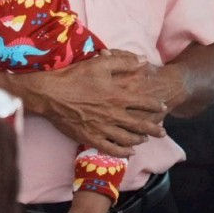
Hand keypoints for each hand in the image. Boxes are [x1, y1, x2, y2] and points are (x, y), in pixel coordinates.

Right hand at [15, 49, 167, 155]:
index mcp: (117, 97)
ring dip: (139, 139)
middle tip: (163, 131)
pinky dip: (121, 151)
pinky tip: (128, 152)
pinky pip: (109, 148)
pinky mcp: (89, 137)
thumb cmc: (75, 77)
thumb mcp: (100, 64)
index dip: (155, 106)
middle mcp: (112, 115)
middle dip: (153, 128)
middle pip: (139, 124)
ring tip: (146, 140)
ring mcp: (101, 128)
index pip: (143, 103)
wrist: (50, 94)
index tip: (163, 107)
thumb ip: (124, 62)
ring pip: (126, 138)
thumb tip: (144, 60)